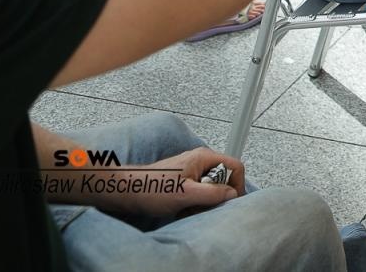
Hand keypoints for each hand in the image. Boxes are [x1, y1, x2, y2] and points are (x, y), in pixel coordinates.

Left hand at [104, 147, 246, 217]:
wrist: (127, 190)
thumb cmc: (151, 188)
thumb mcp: (185, 194)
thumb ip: (212, 193)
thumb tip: (232, 194)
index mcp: (204, 157)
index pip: (235, 166)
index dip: (237, 185)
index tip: (231, 200)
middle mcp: (201, 160)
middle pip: (224, 177)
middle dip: (218, 196)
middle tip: (205, 207)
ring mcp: (193, 169)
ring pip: (212, 186)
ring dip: (206, 201)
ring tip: (190, 208)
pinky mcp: (186, 179)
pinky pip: (201, 191)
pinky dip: (196, 201)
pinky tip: (184, 208)